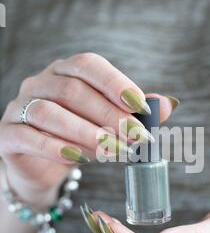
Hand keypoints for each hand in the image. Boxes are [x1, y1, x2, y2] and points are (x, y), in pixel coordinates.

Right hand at [0, 53, 175, 205]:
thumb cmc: (81, 137)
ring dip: (86, 132)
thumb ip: (134, 113)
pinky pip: (28, 136)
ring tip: (113, 151)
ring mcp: (19, 108)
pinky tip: (78, 158)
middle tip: (136, 138)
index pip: (89, 66)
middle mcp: (40, 83)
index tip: (141, 106)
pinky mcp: (8, 135)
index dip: (116, 83)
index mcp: (65, 72)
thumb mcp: (109, 124)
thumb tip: (169, 104)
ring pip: (48, 112)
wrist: (44, 166)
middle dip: (109, 115)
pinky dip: (55, 147)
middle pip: (73, 91)